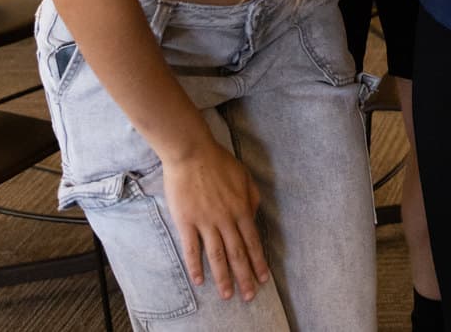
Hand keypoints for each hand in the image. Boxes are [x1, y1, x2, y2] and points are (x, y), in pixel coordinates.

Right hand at [161, 143, 270, 301]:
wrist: (192, 153)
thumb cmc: (219, 162)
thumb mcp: (244, 177)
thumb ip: (252, 198)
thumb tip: (254, 215)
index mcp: (242, 209)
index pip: (253, 242)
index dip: (259, 262)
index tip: (263, 279)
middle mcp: (226, 219)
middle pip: (238, 254)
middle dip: (245, 276)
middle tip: (249, 296)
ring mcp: (206, 222)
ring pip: (217, 256)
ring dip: (223, 277)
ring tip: (227, 295)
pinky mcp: (186, 222)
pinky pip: (192, 249)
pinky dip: (196, 266)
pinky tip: (200, 281)